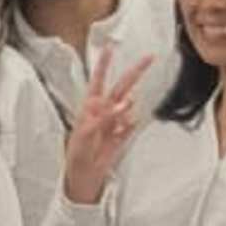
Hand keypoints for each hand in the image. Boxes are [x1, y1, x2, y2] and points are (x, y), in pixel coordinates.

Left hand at [60, 46, 150, 204]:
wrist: (83, 178)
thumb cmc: (77, 156)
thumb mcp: (84, 135)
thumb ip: (99, 118)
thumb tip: (114, 103)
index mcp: (89, 107)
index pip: (98, 80)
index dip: (104, 64)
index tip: (111, 47)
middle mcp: (103, 111)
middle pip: (121, 86)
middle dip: (135, 72)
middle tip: (149, 58)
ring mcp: (113, 122)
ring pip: (128, 106)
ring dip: (127, 107)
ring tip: (123, 113)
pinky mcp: (121, 135)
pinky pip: (131, 124)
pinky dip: (130, 124)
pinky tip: (124, 129)